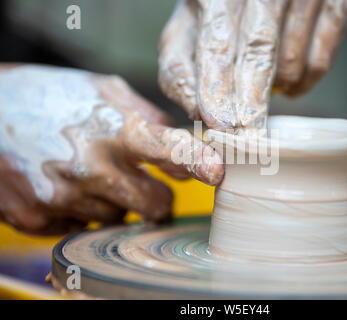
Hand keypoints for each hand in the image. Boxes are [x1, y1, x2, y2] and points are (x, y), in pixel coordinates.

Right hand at [0, 64, 223, 234]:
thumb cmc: (51, 97)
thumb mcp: (103, 89)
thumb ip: (149, 117)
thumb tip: (185, 145)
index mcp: (112, 130)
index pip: (168, 149)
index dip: (198, 162)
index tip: (216, 172)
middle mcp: (90, 169)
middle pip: (156, 205)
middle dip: (156, 196)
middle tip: (138, 178)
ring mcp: (64, 199)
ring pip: (119, 218)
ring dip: (114, 201)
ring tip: (88, 173)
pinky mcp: (39, 219)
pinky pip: (84, 227)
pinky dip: (83, 210)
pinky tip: (64, 184)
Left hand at [158, 0, 346, 132]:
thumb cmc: (219, 7)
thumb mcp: (188, 26)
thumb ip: (180, 67)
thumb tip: (194, 112)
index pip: (217, 46)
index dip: (219, 89)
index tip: (221, 126)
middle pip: (258, 54)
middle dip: (252, 105)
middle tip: (251, 143)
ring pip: (291, 63)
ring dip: (277, 90)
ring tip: (263, 92)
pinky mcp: (336, 2)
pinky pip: (321, 60)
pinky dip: (305, 82)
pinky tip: (289, 83)